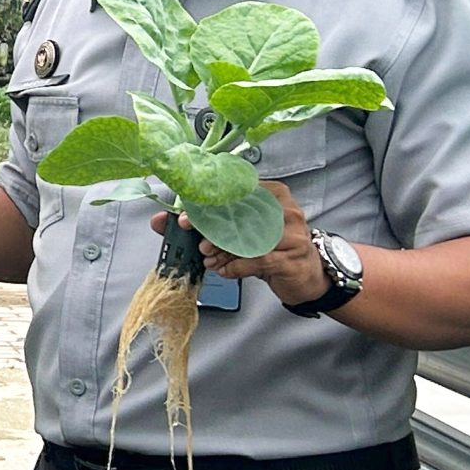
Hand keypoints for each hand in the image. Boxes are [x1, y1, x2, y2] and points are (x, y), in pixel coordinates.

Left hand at [151, 180, 326, 305]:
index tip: (184, 217)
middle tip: (196, 242)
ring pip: (247, 239)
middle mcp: (285, 210)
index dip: (205, 204)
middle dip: (210, 229)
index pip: (235, 192)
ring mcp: (293, 234)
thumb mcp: (242, 232)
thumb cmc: (272, 248)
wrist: (307, 276)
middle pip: (239, 215)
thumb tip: (161, 220)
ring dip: (222, 250)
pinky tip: (224, 270)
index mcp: (272, 194)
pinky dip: (235, 266)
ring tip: (208, 258)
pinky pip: (257, 260)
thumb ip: (207, 223)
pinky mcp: (292, 258)